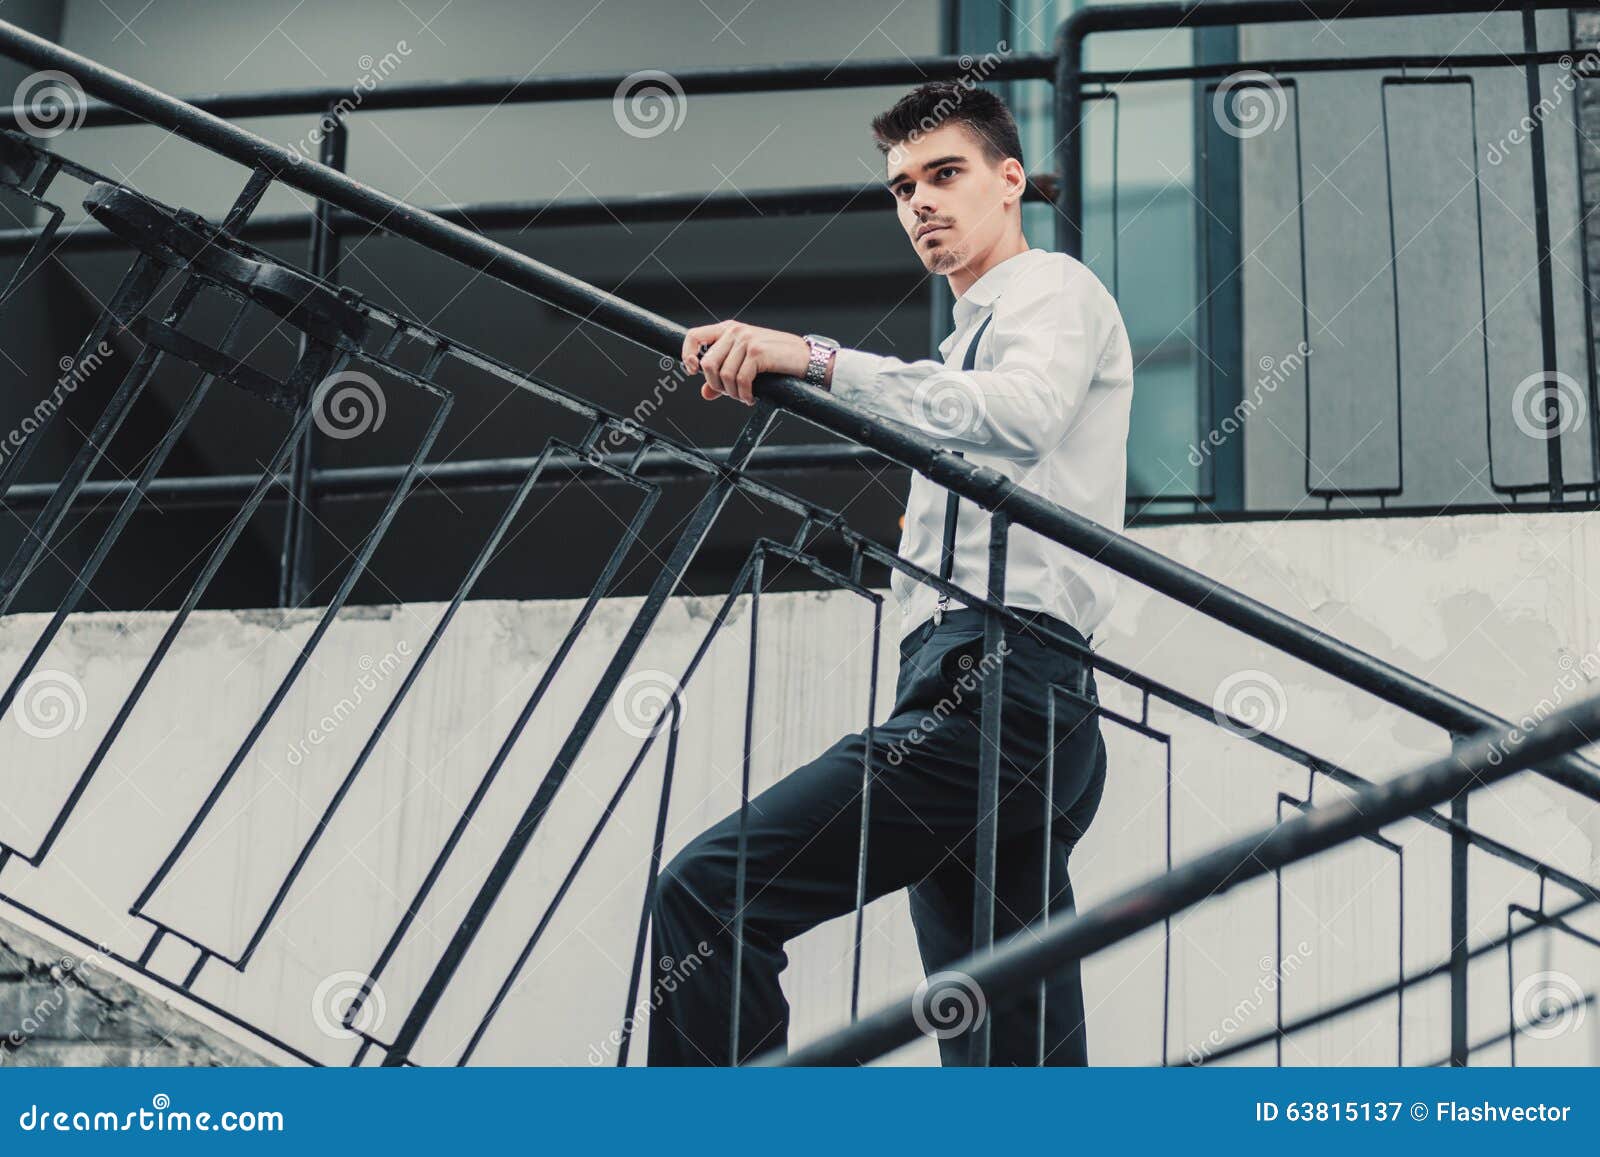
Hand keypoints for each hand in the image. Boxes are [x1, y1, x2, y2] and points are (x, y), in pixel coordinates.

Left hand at [680, 320, 810, 404]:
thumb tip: (705, 393)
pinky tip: (751, 397)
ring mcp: (746, 340)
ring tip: (744, 396)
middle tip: (731, 393)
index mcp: (728, 330)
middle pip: (707, 363)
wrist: (805, 358)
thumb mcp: (746, 365)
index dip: (687, 355)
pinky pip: (740, 380)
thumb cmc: (776, 360)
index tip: (693, 372)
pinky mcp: (758, 352)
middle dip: (717, 385)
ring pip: (724, 375)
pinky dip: (744, 394)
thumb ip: (723, 376)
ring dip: (732, 393)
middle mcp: (735, 331)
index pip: (694, 336)